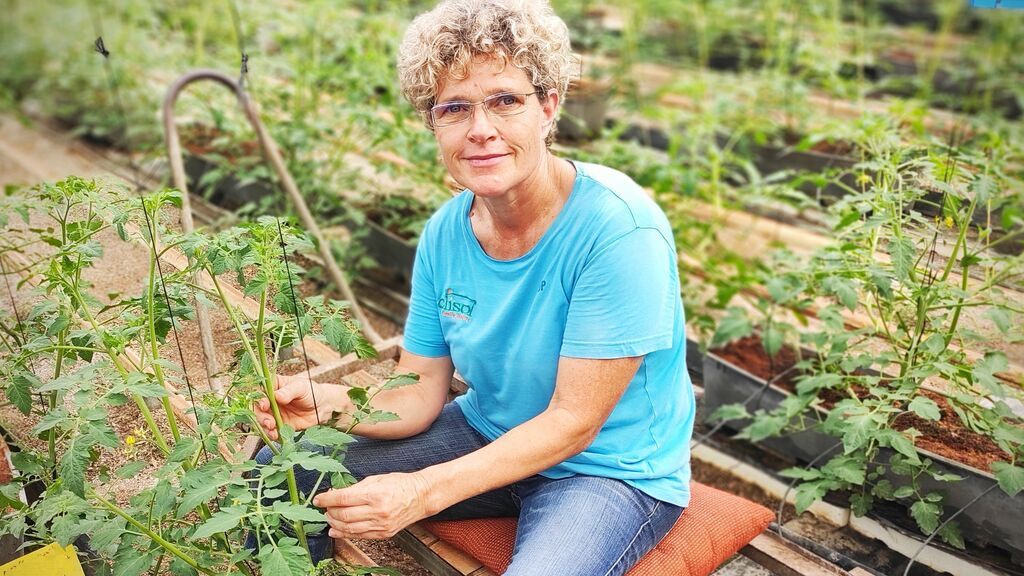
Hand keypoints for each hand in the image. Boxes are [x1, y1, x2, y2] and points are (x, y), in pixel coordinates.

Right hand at [254, 373, 335, 438]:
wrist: (322, 407)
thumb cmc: (311, 392)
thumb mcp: (301, 387)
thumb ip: (289, 391)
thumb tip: (277, 396)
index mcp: (273, 386)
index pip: (260, 391)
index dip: (259, 399)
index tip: (264, 404)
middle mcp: (270, 401)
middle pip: (257, 408)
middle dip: (260, 416)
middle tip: (269, 421)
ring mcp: (274, 414)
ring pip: (262, 421)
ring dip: (264, 426)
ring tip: (272, 428)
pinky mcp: (279, 426)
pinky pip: (271, 431)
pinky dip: (271, 434)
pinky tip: (275, 435)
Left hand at [313, 473, 432, 538]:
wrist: (421, 496)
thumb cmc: (400, 484)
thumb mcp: (377, 479)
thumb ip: (355, 488)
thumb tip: (335, 494)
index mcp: (375, 494)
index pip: (343, 499)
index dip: (327, 500)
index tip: (318, 499)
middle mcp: (378, 511)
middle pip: (344, 516)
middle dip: (329, 512)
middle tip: (324, 508)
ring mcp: (381, 525)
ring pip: (349, 529)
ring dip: (335, 524)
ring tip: (329, 518)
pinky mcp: (384, 534)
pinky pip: (359, 536)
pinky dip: (345, 534)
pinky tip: (337, 530)